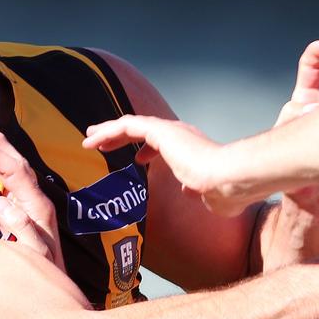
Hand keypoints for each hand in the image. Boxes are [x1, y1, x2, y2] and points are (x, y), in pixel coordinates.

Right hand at [0, 119, 62, 265]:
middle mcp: (37, 201)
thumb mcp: (35, 256)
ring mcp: (32, 205)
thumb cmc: (45, 275)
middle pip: (16, 161)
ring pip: (15, 167)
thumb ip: (23, 230)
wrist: (58, 289)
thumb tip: (3, 202)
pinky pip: (12, 179)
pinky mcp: (25, 211)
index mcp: (37, 206)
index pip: (14, 168)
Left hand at [83, 116, 247, 215]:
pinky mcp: (161, 130)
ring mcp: (170, 130)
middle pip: (143, 130)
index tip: (137, 160)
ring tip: (89, 138)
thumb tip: (190, 191)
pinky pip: (128, 126)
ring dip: (109, 131)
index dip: (147, 150)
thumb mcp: (208, 194)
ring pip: (132, 124)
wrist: (228, 178)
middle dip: (121, 135)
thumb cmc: (224, 189)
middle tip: (102, 142)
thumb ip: (197, 191)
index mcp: (191, 146)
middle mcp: (181, 134)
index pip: (163, 143)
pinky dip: (109, 132)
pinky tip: (93, 141)